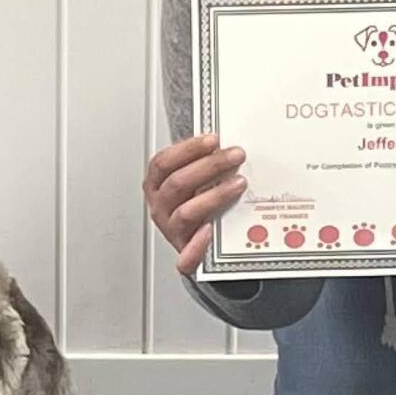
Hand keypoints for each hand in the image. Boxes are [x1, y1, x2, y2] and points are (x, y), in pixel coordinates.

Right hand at [143, 134, 248, 276]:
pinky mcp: (184, 255)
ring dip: (214, 195)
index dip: (187, 149)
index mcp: (157, 187)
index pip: (163, 163)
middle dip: (209, 165)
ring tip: (238, 184)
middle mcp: (161, 207)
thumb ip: (204, 165)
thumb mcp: (196, 182)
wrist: (204, 247)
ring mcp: (172, 230)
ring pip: (186, 212)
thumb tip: (228, 146)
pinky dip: (198, 245)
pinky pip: (186, 256)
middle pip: (178, 183)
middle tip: (235, 156)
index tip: (212, 139)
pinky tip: (211, 231)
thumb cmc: (199, 208)